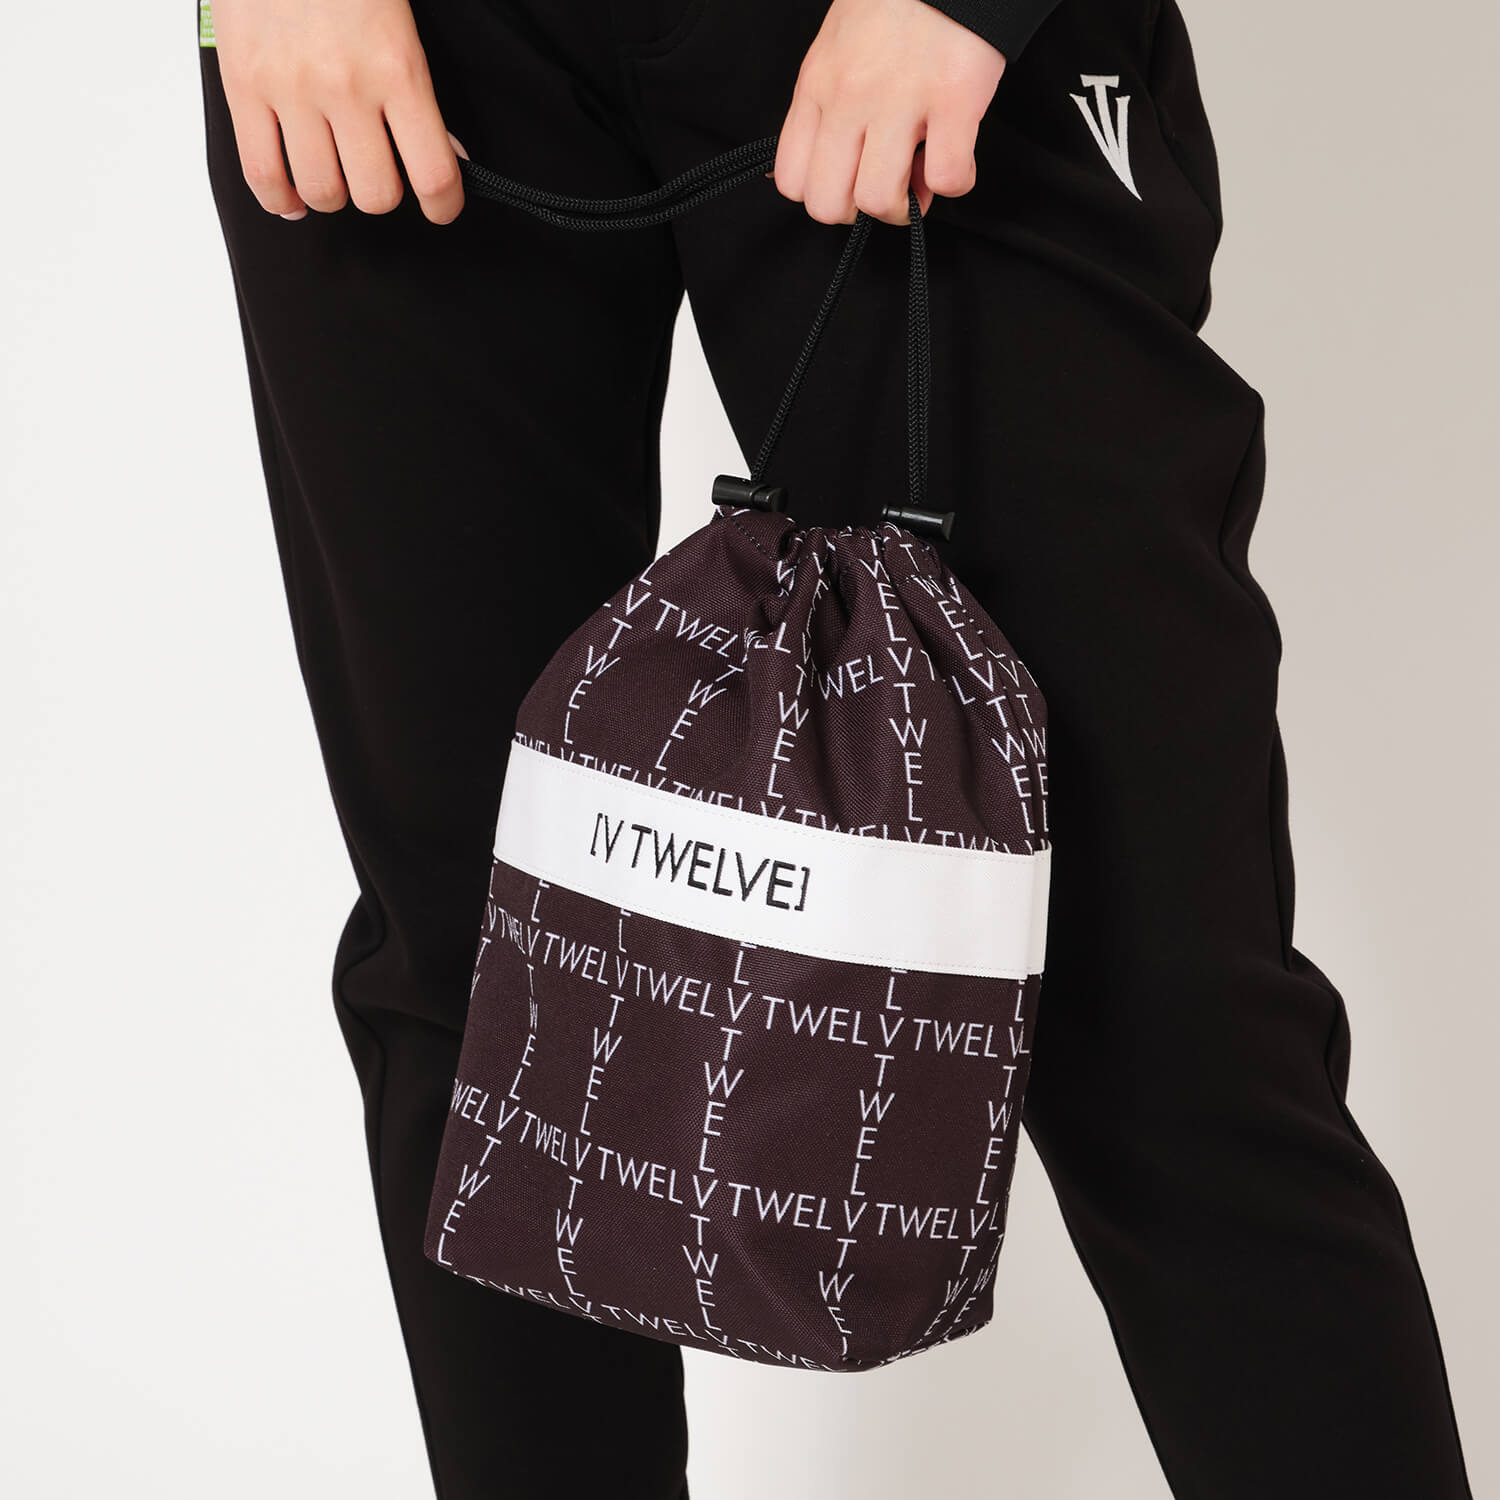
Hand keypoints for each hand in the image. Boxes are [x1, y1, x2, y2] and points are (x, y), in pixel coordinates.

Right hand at [211, 0, 465, 223]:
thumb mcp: (400, 23)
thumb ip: (418, 92)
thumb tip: (444, 152)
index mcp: (397, 68)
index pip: (433, 173)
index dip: (443, 204)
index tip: (441, 206)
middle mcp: (345, 85)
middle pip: (375, 194)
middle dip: (381, 191)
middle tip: (377, 171)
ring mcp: (290, 88)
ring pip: (322, 192)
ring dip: (334, 195)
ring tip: (334, 173)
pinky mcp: (243, 84)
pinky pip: (261, 173)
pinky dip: (280, 199)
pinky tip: (293, 198)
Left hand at [770, 0, 1005, 225]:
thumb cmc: (892, 4)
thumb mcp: (835, 51)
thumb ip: (827, 105)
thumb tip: (834, 165)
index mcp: (817, 87)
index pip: (792, 180)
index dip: (825, 196)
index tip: (851, 183)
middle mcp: (849, 98)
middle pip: (829, 204)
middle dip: (860, 213)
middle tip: (888, 189)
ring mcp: (900, 100)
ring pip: (879, 200)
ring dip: (906, 206)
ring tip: (922, 178)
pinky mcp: (953, 100)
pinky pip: (947, 177)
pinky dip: (956, 182)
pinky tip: (958, 159)